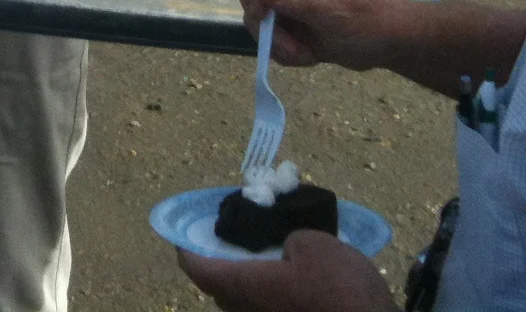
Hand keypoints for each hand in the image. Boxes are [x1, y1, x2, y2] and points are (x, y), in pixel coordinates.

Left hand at [178, 229, 395, 310]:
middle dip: (223, 256)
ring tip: (272, 249)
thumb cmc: (339, 292)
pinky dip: (271, 290)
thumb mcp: (313, 243)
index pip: (194, 266)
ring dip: (250, 275)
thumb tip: (284, 248)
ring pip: (243, 300)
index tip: (189, 223)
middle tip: (239, 231)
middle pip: (218, 284)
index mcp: (242, 287)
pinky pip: (266, 308)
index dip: (186, 241)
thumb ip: (286, 236)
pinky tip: (294, 274)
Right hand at [240, 0, 402, 71]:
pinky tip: (308, 57)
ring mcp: (287, 3)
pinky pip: (269, 40)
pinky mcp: (288, 27)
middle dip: (265, 23)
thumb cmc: (370, 17)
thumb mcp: (334, 8)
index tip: (260, 8)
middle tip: (288, 44)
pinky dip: (283, 53)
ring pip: (257, 20)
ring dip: (275, 43)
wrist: (389, 44)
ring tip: (304, 55)